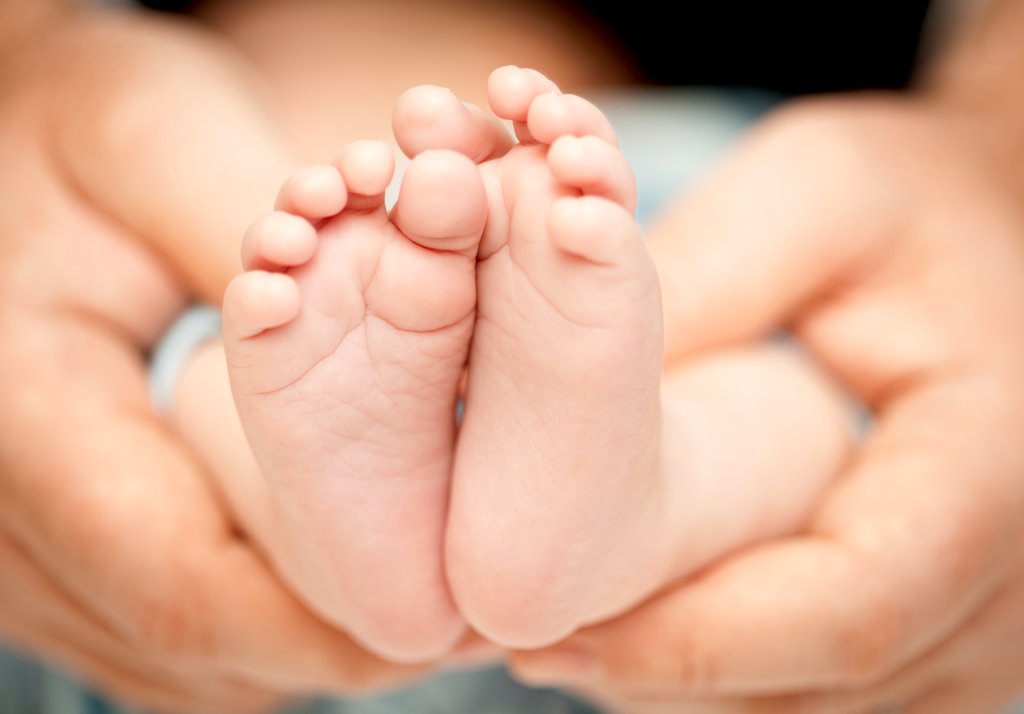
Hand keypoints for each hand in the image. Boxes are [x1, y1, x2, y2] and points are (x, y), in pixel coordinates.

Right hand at [0, 12, 423, 712]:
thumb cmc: (72, 120)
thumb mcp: (159, 144)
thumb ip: (246, 237)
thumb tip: (362, 331)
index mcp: (35, 416)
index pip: (190, 590)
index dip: (329, 628)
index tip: (448, 623)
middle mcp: (7, 511)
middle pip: (195, 643)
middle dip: (338, 639)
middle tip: (459, 618)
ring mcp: (18, 543)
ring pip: (176, 656)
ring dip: (300, 638)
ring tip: (414, 603)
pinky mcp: (45, 539)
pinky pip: (154, 629)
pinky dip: (250, 621)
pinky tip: (324, 581)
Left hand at [511, 97, 1023, 711]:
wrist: (999, 222)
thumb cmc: (913, 197)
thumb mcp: (810, 198)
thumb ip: (700, 284)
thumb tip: (561, 395)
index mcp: (992, 461)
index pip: (846, 610)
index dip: (687, 645)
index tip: (548, 636)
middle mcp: (1016, 571)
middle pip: (826, 684)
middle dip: (664, 672)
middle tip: (528, 639)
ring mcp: (992, 613)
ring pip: (823, 704)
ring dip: (688, 682)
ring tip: (570, 633)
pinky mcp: (954, 619)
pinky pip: (835, 686)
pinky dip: (734, 669)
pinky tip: (649, 623)